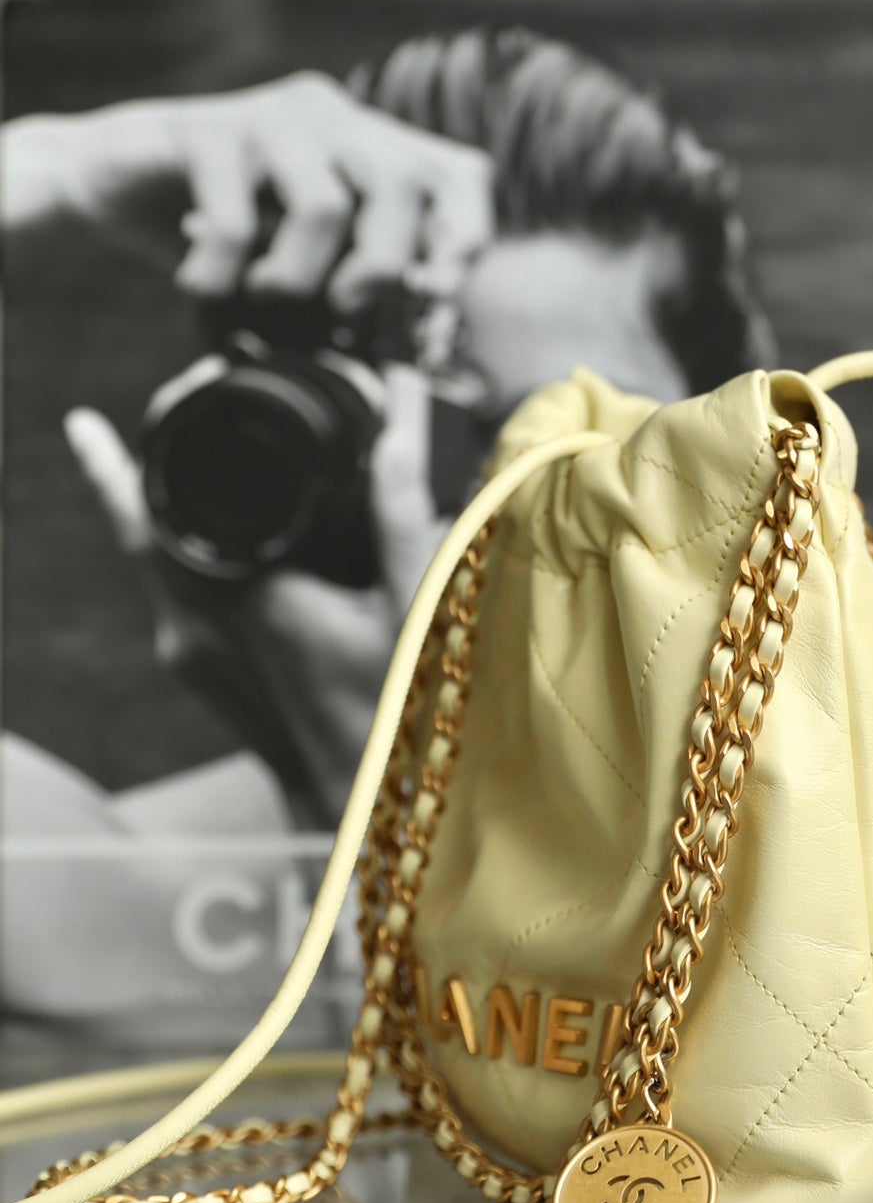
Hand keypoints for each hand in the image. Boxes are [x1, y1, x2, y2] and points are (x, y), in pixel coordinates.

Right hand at [5, 71, 491, 319]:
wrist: (106, 182)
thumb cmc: (223, 237)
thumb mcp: (303, 264)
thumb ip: (358, 292)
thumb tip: (422, 354)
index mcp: (372, 145)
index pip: (459, 173)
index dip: (465, 234)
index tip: (441, 295)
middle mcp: (334, 118)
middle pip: (403, 185)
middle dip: (380, 269)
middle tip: (342, 314)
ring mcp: (269, 116)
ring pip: (324, 205)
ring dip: (294, 282)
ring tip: (261, 302)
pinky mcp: (203, 129)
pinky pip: (235, 223)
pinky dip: (221, 282)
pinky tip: (203, 293)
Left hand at [64, 367, 451, 828]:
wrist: (361, 806)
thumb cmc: (398, 708)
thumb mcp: (410, 594)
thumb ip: (401, 495)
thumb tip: (404, 403)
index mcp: (241, 595)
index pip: (152, 498)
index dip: (132, 447)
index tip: (156, 396)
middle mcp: (196, 623)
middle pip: (135, 520)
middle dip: (132, 461)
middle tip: (144, 413)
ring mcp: (189, 652)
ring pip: (148, 556)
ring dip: (152, 503)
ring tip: (170, 452)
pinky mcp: (196, 668)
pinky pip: (167, 589)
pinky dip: (177, 548)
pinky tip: (210, 530)